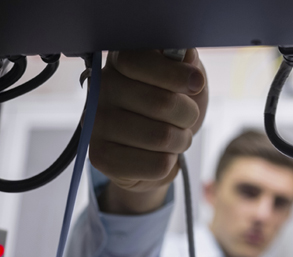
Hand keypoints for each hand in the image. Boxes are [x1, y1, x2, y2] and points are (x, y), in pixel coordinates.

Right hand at [90, 49, 208, 213]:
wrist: (154, 148)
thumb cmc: (171, 105)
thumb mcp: (183, 76)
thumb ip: (184, 61)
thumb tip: (185, 55)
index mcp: (120, 62)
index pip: (140, 61)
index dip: (176, 74)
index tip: (197, 83)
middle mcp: (101, 89)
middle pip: (162, 103)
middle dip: (188, 115)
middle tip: (186, 117)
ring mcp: (96, 124)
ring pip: (162, 137)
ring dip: (181, 140)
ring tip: (174, 137)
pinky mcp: (101, 157)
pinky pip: (157, 165)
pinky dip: (169, 163)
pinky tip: (158, 155)